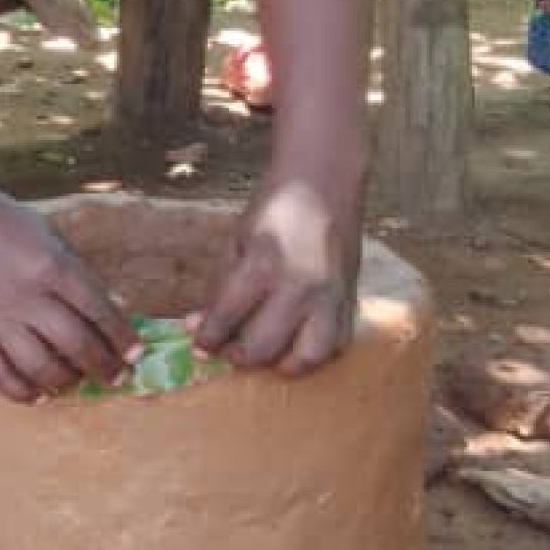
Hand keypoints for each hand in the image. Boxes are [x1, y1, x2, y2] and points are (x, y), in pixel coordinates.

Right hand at [0, 184, 139, 399]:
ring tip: (78, 381)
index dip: (122, 336)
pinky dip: (21, 392)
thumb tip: (107, 313)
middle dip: (104, 366)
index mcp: (51, 266)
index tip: (136, 353)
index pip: (98, 310)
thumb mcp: (50, 236)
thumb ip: (76, 274)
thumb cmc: (3, 221)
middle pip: (75, 344)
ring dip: (67, 381)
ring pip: (40, 367)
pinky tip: (39, 394)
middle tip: (117, 376)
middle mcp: (26, 296)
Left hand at [191, 176, 360, 373]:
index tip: (200, 344)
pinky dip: (315, 353)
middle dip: (238, 356)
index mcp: (263, 267)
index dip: (207, 338)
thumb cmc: (274, 212)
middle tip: (229, 349)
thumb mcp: (235, 243)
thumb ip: (218, 289)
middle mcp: (299, 288)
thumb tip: (197, 327)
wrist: (322, 185)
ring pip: (307, 358)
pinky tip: (297, 342)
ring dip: (281, 363)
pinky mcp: (352, 301)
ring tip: (266, 351)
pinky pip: (337, 346)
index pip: (227, 319)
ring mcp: (330, 298)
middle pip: (263, 348)